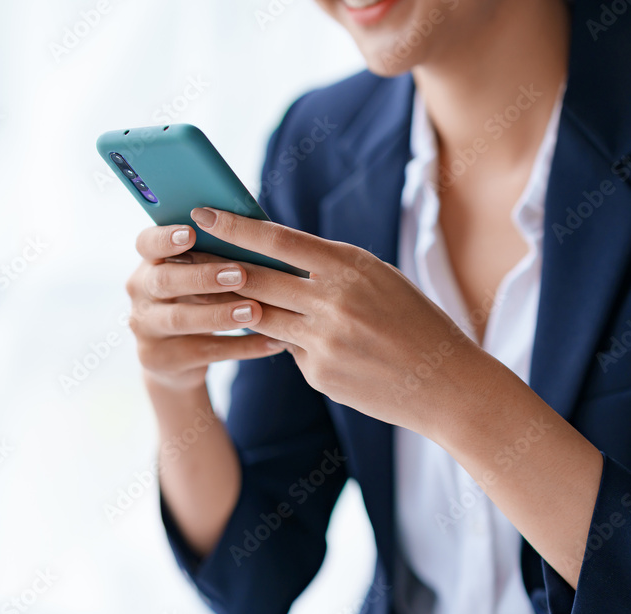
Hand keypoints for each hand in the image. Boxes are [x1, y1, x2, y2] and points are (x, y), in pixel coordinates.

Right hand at [126, 224, 285, 391]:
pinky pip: (204, 353)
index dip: (165, 238)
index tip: (191, 232)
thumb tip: (257, 227)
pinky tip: (271, 342)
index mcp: (149, 263)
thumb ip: (213, 255)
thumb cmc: (197, 299)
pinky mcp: (159, 359)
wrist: (176, 358)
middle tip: (239, 274)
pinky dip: (241, 347)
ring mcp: (145, 328)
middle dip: (203, 277)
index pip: (146, 243)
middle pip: (164, 281)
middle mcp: (140, 293)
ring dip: (219, 315)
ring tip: (255, 311)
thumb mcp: (196, 275)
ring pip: (180, 320)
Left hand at [189, 207, 487, 439]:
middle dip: (214, 264)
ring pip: (260, 316)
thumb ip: (328, 267)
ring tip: (208, 290)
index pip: (277, 239)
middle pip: (255, 278)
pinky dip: (288, 341)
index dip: (234, 225)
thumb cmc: (414, 321)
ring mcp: (324, 341)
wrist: (447, 384)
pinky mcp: (319, 373)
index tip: (201, 213)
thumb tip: (273, 254)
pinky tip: (311, 341)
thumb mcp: (379, 277)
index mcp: (350, 266)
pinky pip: (288, 349)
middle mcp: (333, 301)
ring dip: (233, 304)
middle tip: (183, 252)